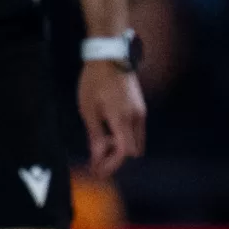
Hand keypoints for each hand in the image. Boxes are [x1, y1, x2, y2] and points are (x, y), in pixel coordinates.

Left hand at [77, 60, 146, 176]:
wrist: (110, 57)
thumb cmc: (94, 81)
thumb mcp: (88, 109)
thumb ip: (95, 134)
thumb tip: (97, 156)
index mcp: (122, 119)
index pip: (123, 152)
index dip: (110, 165)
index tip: (97, 171)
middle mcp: (136, 118)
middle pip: (131, 151)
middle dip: (114, 158)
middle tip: (95, 159)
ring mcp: (141, 112)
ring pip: (135, 141)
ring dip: (120, 147)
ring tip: (99, 143)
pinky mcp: (140, 107)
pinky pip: (135, 130)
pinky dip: (124, 137)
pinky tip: (107, 132)